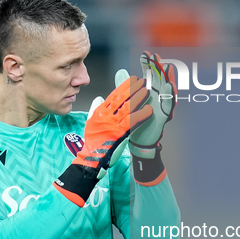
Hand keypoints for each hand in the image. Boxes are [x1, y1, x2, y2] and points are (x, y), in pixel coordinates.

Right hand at [54, 74, 151, 205]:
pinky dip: (141, 115)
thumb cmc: (93, 142)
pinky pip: (132, 121)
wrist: (91, 158)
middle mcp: (105, 115)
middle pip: (120, 98)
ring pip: (127, 107)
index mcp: (99, 112)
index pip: (113, 95)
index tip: (132, 80)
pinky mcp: (118, 133)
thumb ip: (95, 108)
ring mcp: (111, 123)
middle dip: (132, 88)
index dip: (123, 86)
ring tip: (146, 91)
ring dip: (138, 98)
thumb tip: (98, 98)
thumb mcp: (91, 122)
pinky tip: (148, 110)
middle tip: (141, 82)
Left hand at [128, 51, 176, 158]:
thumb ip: (126, 87)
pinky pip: (169, 105)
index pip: (149, 75)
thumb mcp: (129, 102)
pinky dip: (169, 94)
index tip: (145, 54)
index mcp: (149, 92)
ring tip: (167, 66)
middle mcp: (158, 97)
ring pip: (167, 89)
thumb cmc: (136, 120)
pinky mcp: (164, 116)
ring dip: (168, 77)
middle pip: (160, 79)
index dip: (148, 65)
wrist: (139, 141)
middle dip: (159, 67)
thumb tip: (120, 71)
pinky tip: (169, 85)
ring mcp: (162, 106)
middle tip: (157, 56)